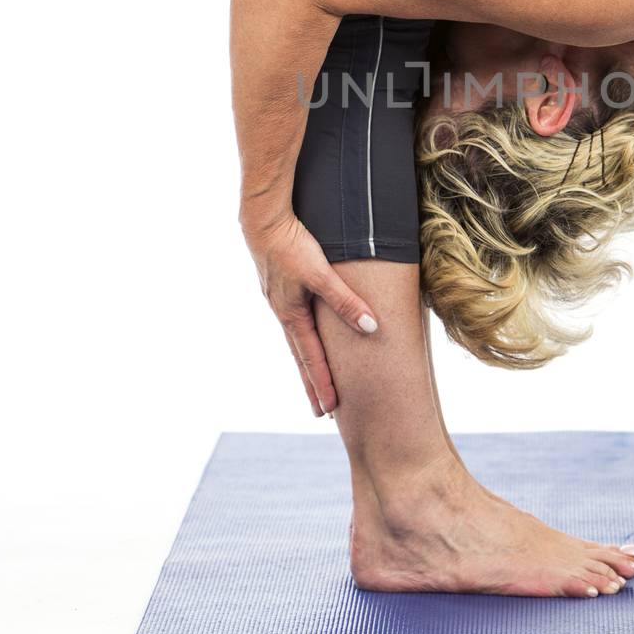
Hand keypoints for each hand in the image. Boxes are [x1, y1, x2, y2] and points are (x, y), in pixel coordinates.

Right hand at [242, 210, 377, 416]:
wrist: (262, 222)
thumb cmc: (292, 246)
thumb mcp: (322, 274)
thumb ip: (346, 301)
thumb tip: (370, 327)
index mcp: (292, 316)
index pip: (311, 359)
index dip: (322, 384)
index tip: (330, 409)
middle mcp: (283, 313)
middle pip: (301, 357)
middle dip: (312, 384)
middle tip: (321, 411)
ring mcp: (279, 301)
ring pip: (296, 340)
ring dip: (305, 363)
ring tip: (314, 380)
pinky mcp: (280, 288)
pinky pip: (293, 322)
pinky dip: (300, 339)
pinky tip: (304, 337)